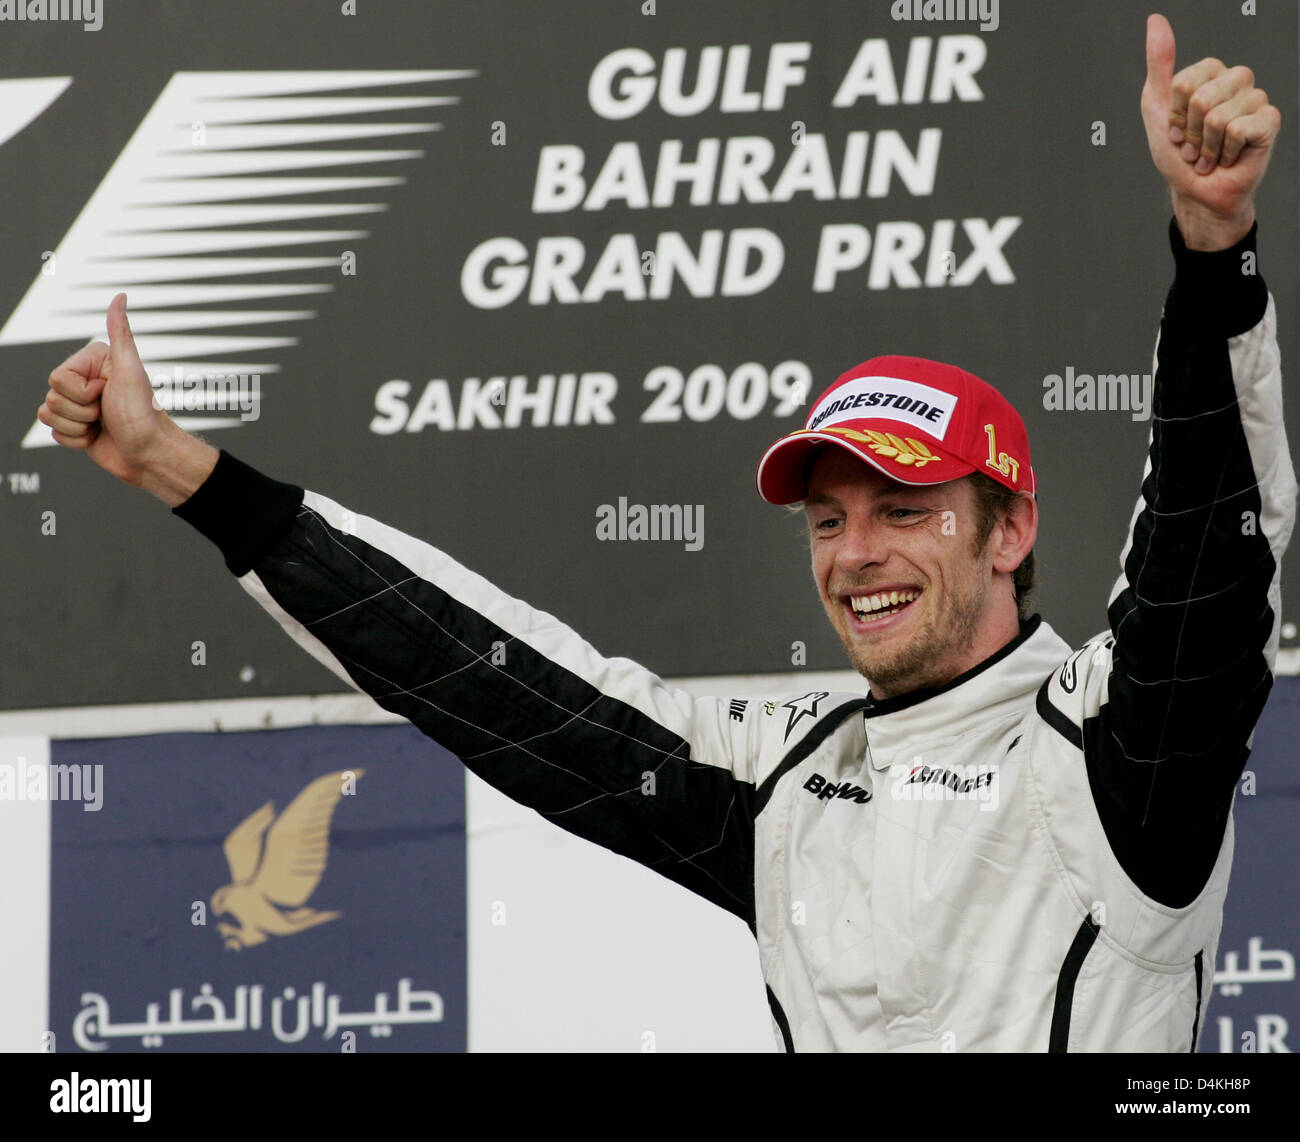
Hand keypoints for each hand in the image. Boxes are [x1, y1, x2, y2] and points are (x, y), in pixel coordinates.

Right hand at [39, 293, 217, 503]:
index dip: (82, 392)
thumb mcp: (131, 369)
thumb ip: (121, 333)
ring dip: (78, 426)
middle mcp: (84, 381)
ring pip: (48, 414)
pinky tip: (97, 437)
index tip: (108, 393)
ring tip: (103, 424)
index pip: (56, 377)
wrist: (149, 454)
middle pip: (51, 396)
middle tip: (107, 412)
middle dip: (81, 411)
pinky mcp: (75, 426)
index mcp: (92, 363)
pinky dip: (75, 440)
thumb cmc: (142, 414)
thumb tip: (121, 296)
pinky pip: (54, 432)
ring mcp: (78, 404)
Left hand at [1141, 13, 1278, 249]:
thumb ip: (1159, 64)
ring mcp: (1255, 100)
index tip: (1175, 130)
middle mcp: (1236, 81)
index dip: (1174, 114)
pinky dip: (1224, 152)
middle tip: (1193, 145)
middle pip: (1201, 97)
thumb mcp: (1156, 107)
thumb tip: (1155, 21)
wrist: (1195, 191)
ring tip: (1208, 154)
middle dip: (1188, 132)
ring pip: (1218, 117)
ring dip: (1205, 147)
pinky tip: (1227, 157)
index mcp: (1211, 74)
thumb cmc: (1177, 153)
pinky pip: (1238, 129)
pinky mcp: (1269, 122)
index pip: (1184, 83)